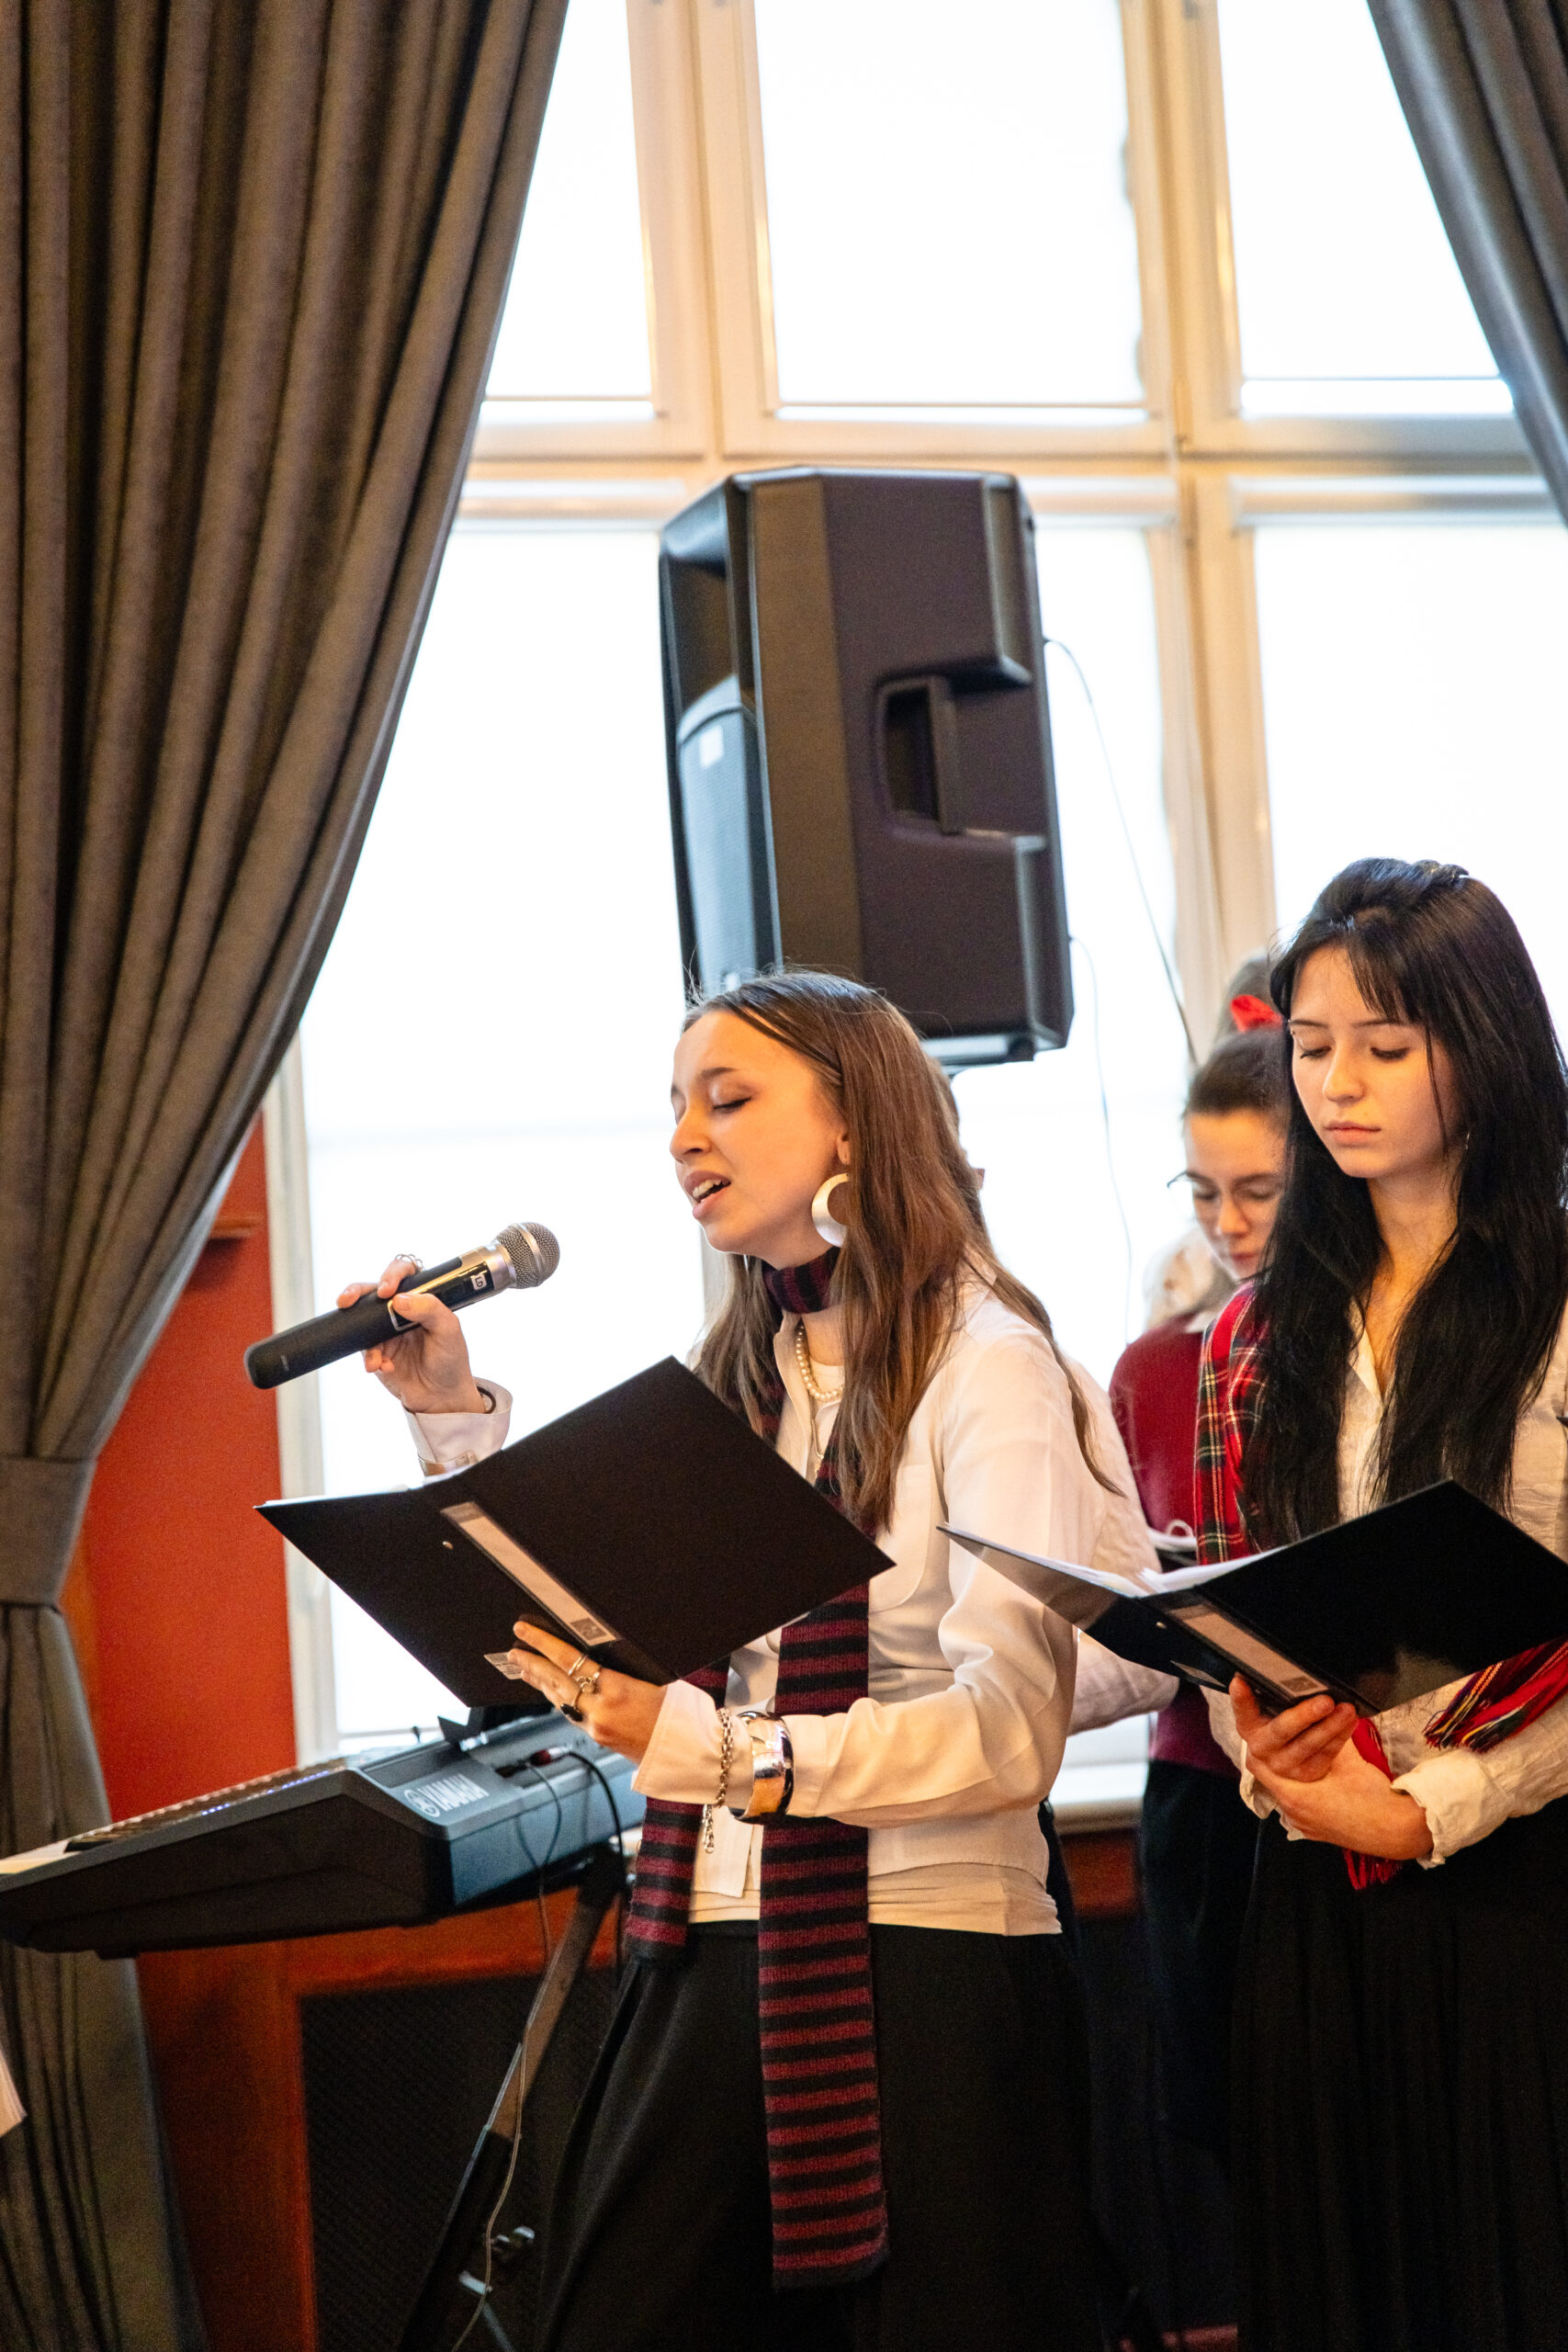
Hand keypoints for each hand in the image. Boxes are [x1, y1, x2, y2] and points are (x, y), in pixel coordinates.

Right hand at [336, 1256, 486, 1414]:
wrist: (441, 1396)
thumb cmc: (450, 1359)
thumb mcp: (449, 1331)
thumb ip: (430, 1309)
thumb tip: (400, 1299)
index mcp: (421, 1298)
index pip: (404, 1273)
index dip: (392, 1274)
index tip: (387, 1290)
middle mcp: (400, 1310)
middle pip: (372, 1290)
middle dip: (356, 1291)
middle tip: (349, 1300)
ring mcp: (384, 1330)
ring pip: (360, 1318)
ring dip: (361, 1333)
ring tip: (375, 1355)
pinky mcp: (375, 1350)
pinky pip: (363, 1348)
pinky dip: (372, 1357)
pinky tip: (384, 1366)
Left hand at [498, 1622, 667, 1763]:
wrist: (688, 1752)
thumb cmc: (679, 1713)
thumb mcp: (657, 1680)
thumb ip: (624, 1670)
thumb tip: (601, 1655)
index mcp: (617, 1689)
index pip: (570, 1660)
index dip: (544, 1644)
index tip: (525, 1633)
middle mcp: (601, 1710)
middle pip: (556, 1682)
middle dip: (532, 1664)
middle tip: (514, 1651)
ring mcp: (597, 1728)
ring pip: (560, 1701)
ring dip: (541, 1683)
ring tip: (524, 1669)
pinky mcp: (599, 1738)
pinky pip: (572, 1715)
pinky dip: (559, 1699)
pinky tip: (552, 1692)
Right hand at [1231, 1675, 1357, 1783]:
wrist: (1295, 1760)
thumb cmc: (1286, 1724)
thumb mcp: (1275, 1710)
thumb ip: (1276, 1696)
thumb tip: (1290, 1670)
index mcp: (1249, 1725)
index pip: (1242, 1710)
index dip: (1240, 1698)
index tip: (1240, 1681)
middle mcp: (1261, 1748)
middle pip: (1281, 1730)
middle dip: (1305, 1715)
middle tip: (1325, 1701)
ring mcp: (1282, 1765)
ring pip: (1308, 1745)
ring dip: (1330, 1726)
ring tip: (1347, 1710)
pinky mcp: (1305, 1775)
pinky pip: (1325, 1755)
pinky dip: (1340, 1737)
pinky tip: (1349, 1724)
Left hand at [1247, 1728, 1434, 1860]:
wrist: (1401, 1832)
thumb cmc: (1374, 1798)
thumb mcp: (1349, 1759)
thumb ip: (1330, 1735)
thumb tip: (1326, 1711)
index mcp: (1295, 1796)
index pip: (1258, 1765)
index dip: (1260, 1743)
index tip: (1264, 1726)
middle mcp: (1294, 1814)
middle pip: (1273, 1778)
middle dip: (1278, 1754)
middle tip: (1283, 1735)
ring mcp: (1306, 1826)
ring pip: (1288, 1791)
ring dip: (1293, 1772)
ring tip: (1299, 1751)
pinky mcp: (1319, 1831)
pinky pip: (1302, 1805)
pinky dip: (1305, 1788)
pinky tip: (1316, 1775)